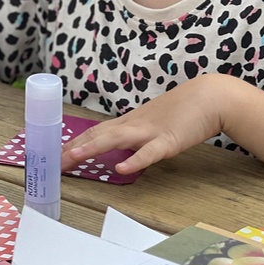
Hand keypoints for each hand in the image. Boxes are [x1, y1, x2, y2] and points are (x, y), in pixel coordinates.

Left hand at [61, 74, 232, 173]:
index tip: (58, 151)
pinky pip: (149, 152)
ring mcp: (150, 131)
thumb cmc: (183, 110)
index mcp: (130, 121)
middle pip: (99, 134)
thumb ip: (137, 135)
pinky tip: (121, 168)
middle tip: (54, 160)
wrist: (209, 96)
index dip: (76, 141)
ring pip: (116, 139)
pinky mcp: (169, 140)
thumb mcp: (154, 122)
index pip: (97, 131)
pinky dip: (135, 160)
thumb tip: (122, 150)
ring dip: (92, 148)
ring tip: (72, 158)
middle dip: (75, 147)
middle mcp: (135, 124)